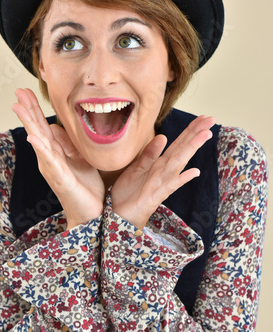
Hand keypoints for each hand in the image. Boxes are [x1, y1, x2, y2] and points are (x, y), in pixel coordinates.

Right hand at [12, 88, 104, 229]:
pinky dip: (40, 149)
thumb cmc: (85, 187)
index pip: (43, 126)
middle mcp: (49, 158)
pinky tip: (33, 137)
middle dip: (28, 109)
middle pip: (37, 128)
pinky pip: (49, 161)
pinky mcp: (60, 178)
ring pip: (38, 141)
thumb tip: (57, 127)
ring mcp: (52, 167)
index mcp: (55, 152)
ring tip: (18, 107)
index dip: (34, 108)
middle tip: (17, 90)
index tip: (25, 91)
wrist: (90, 212)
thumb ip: (68, 144)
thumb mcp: (79, 159)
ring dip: (29, 123)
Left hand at [111, 115, 215, 229]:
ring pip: (179, 162)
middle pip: (182, 149)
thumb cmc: (128, 193)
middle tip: (211, 119)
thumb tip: (163, 137)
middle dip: (196, 134)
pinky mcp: (156, 196)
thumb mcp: (137, 168)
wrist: (119, 215)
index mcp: (159, 164)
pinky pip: (170, 186)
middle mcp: (164, 172)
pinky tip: (194, 172)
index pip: (178, 143)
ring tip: (206, 135)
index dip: (190, 130)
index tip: (204, 117)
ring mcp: (162, 183)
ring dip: (192, 149)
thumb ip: (150, 154)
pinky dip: (182, 179)